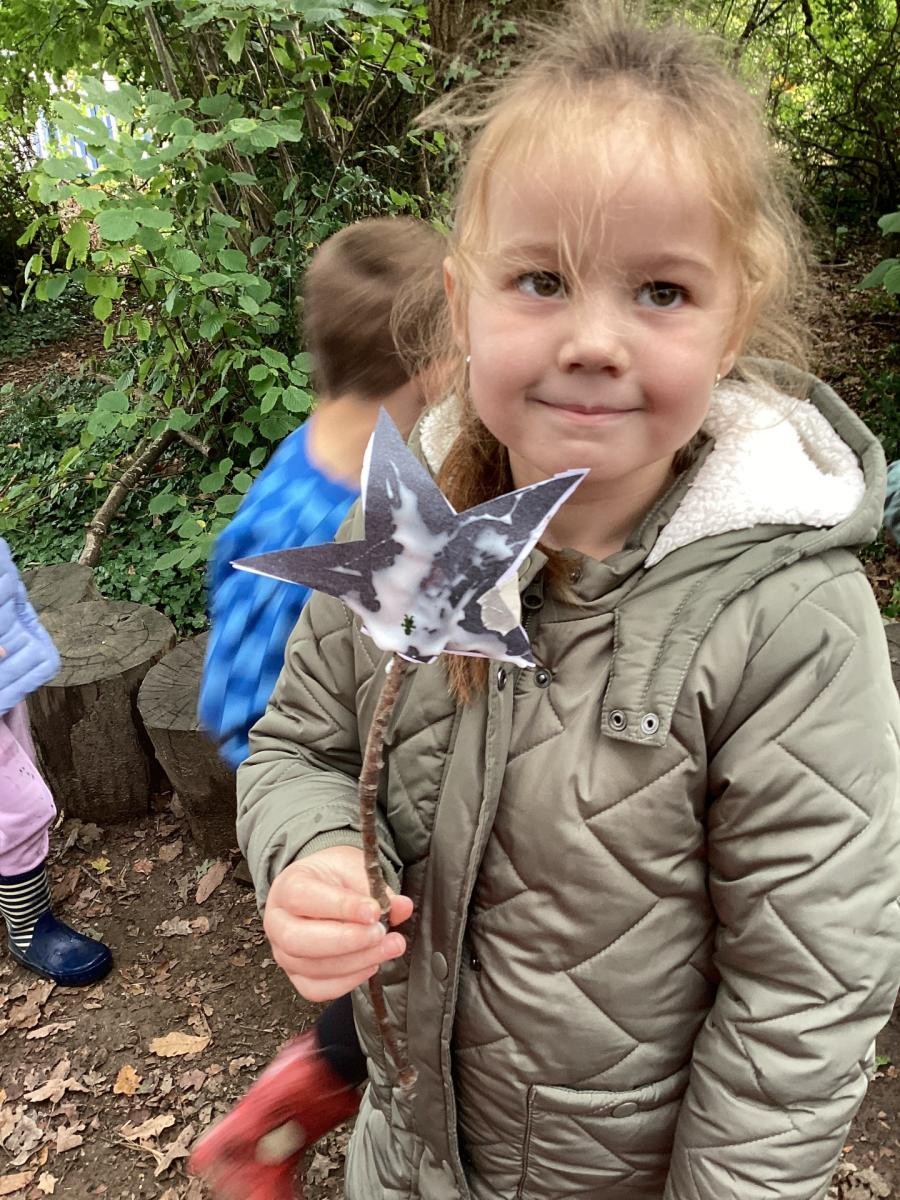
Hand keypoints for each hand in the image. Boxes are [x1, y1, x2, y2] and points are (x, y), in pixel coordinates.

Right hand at [264, 845, 412, 1001]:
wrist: (322, 889)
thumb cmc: (334, 879)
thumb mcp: (354, 869)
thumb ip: (376, 888)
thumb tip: (402, 907)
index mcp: (287, 887)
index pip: (304, 898)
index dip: (340, 907)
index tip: (374, 910)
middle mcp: (277, 923)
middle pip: (299, 940)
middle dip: (346, 940)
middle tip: (380, 933)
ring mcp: (284, 954)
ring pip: (312, 968)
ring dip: (356, 961)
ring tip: (388, 947)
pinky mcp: (297, 977)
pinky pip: (317, 989)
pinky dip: (348, 981)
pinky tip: (371, 964)